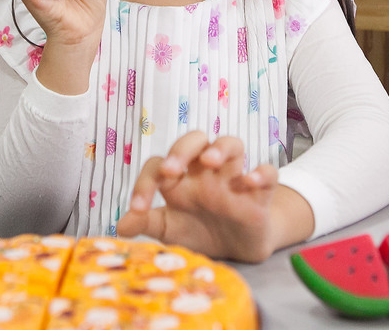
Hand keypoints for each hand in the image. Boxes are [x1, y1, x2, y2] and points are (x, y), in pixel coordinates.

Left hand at [116, 131, 308, 262]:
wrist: (237, 248)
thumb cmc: (199, 231)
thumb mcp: (170, 230)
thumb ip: (148, 223)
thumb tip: (120, 226)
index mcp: (180, 179)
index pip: (158, 165)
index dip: (144, 183)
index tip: (138, 209)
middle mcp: (205, 172)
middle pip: (195, 140)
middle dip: (182, 149)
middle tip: (172, 170)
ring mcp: (234, 178)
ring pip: (232, 144)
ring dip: (221, 148)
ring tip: (210, 161)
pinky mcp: (261, 192)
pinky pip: (268, 172)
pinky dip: (262, 173)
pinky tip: (250, 182)